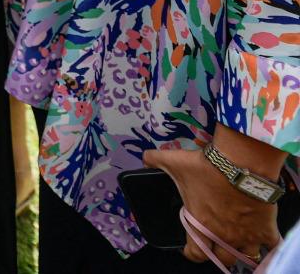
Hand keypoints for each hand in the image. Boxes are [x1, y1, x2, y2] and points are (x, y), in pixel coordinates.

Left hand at [144, 146, 282, 267]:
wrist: (242, 162)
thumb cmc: (207, 166)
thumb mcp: (173, 161)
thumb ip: (155, 161)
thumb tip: (145, 158)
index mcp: (201, 225)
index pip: (195, 253)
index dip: (190, 253)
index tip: (189, 248)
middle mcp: (224, 236)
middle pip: (222, 259)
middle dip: (218, 254)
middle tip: (215, 243)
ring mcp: (247, 235)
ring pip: (247, 257)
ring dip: (243, 252)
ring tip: (239, 243)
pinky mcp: (266, 228)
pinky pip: (272, 245)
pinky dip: (269, 243)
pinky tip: (264, 237)